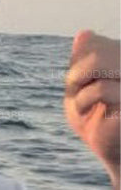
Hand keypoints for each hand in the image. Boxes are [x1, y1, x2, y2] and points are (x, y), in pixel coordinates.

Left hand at [64, 30, 119, 173]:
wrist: (115, 156)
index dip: (77, 63)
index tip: (79, 85)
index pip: (95, 43)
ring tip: (81, 102)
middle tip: (75, 93)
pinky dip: (84, 100)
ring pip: (100, 60)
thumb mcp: (82, 90)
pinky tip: (86, 112)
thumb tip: (85, 34)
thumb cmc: (98, 123)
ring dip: (78, 83)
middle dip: (76, 73)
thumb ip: (83, 63)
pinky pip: (102, 88)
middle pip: (98, 49)